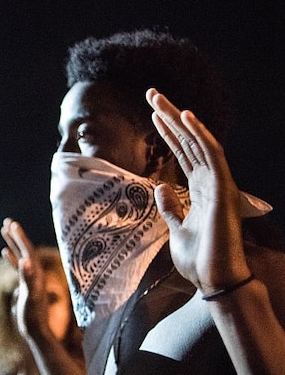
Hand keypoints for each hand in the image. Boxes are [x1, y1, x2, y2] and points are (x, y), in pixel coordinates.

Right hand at [0, 218, 50, 339]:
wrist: (36, 331)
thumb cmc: (33, 316)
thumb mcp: (30, 296)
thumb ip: (28, 278)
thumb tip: (26, 260)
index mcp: (36, 273)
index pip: (27, 250)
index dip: (19, 237)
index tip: (11, 224)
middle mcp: (35, 273)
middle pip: (25, 249)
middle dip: (17, 235)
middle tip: (7, 221)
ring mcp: (30, 278)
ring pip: (21, 255)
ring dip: (13, 243)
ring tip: (5, 230)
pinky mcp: (25, 285)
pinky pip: (18, 266)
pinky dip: (12, 258)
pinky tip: (5, 252)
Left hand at [146, 88, 250, 292]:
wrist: (213, 279)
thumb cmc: (198, 259)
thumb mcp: (177, 228)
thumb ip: (170, 207)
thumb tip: (160, 187)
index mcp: (200, 190)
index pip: (183, 153)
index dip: (168, 133)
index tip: (152, 115)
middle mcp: (210, 182)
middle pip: (188, 142)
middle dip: (170, 117)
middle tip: (151, 95)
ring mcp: (218, 183)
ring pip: (198, 141)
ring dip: (178, 118)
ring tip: (158, 99)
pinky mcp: (223, 188)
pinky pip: (212, 154)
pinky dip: (199, 134)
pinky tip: (185, 116)